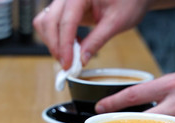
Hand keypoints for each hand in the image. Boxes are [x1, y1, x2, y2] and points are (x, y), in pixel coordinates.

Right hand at [33, 0, 151, 69]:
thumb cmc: (129, 0)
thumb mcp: (116, 22)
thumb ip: (96, 41)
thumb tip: (81, 60)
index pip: (66, 22)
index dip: (65, 46)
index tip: (68, 64)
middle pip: (49, 22)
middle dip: (56, 46)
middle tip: (68, 65)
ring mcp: (64, 1)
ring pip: (44, 23)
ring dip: (53, 42)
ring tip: (71, 54)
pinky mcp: (65, 8)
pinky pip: (50, 23)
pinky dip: (56, 38)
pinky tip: (72, 45)